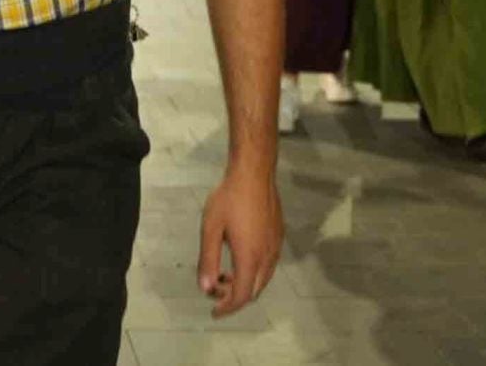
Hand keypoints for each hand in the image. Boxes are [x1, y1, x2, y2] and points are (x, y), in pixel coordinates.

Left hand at [198, 168, 282, 318]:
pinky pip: (267, 266)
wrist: (254, 174)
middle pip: (254, 291)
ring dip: (244, 284)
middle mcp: (267, 258)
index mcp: (250, 258)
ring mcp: (276, 248)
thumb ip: (208, 259)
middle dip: (234, 297)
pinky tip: (238, 258)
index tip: (214, 311)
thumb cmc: (228, 199)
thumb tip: (206, 288)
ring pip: (262, 279)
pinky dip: (253, 272)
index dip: (228, 307)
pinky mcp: (279, 238)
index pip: (242, 296)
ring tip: (223, 273)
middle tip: (214, 287)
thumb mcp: (210, 228)